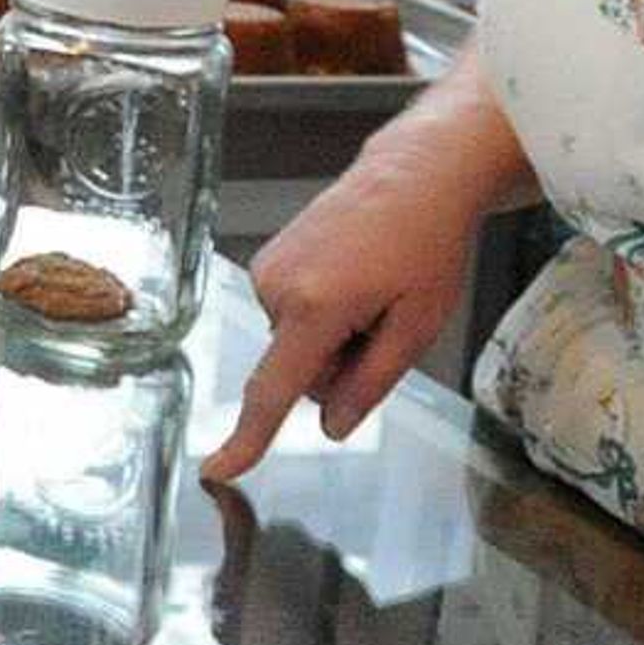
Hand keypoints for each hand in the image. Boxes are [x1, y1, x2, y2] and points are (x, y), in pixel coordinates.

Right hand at [199, 160, 480, 481]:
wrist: (413, 174)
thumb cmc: (425, 242)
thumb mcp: (418, 324)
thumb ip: (371, 382)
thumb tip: (332, 428)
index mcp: (317, 305)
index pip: (275, 389)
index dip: (248, 437)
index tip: (218, 470)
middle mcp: (278, 286)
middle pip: (299, 374)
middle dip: (340, 365)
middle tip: (382, 319)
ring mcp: (267, 270)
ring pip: (295, 347)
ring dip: (333, 336)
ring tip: (369, 289)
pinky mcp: (266, 262)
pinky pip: (290, 317)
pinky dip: (320, 313)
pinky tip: (350, 277)